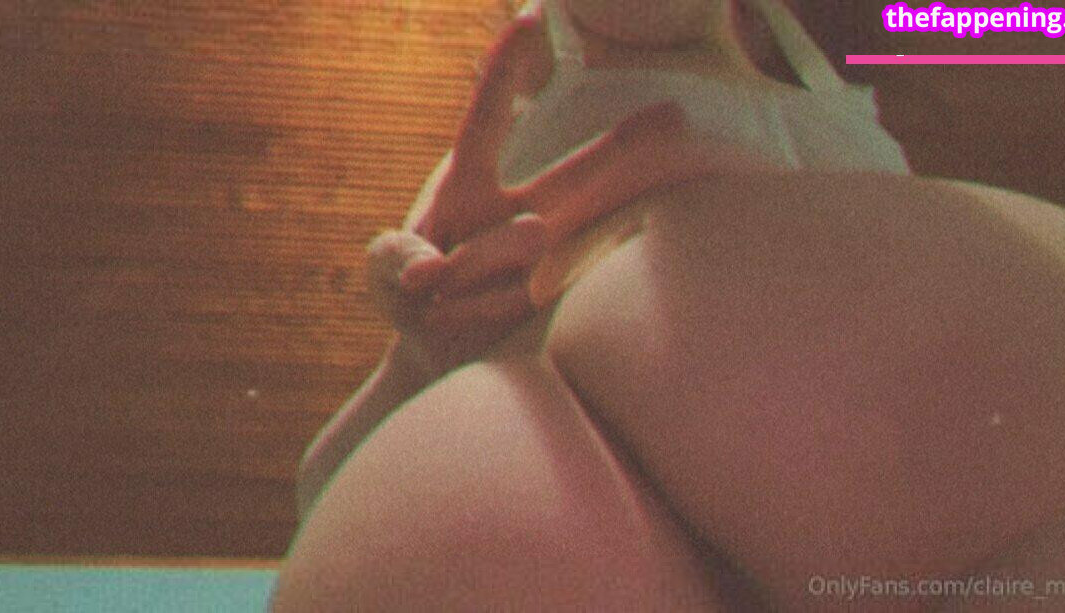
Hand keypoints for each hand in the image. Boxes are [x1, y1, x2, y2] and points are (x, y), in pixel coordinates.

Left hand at [370, 13, 725, 374]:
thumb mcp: (386, 270)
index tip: (533, 17)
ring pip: (524, 240)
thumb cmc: (415, 294)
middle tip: (677, 117)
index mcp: (471, 183)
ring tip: (428, 292)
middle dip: (622, 147)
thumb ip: (393, 259)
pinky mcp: (552, 305)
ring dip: (466, 266)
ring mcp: (544, 260)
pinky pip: (513, 301)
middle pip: (575, 177)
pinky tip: (446, 316)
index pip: (486, 122)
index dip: (504, 72)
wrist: (439, 354)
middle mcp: (520, 212)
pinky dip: (466, 312)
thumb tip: (428, 267)